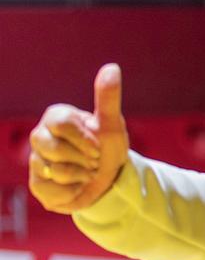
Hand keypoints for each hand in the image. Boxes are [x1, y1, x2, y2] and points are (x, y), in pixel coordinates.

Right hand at [29, 63, 129, 212]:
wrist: (109, 180)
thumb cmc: (107, 148)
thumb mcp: (112, 124)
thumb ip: (108, 97)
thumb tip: (112, 67)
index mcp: (55, 117)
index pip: (60, 123)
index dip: (84, 139)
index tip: (98, 146)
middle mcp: (39, 136)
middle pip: (53, 148)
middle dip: (83, 159)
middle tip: (94, 160)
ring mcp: (35, 160)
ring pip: (54, 171)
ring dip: (81, 176)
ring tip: (87, 172)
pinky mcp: (37, 184)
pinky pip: (53, 191)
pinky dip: (74, 192)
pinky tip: (78, 185)